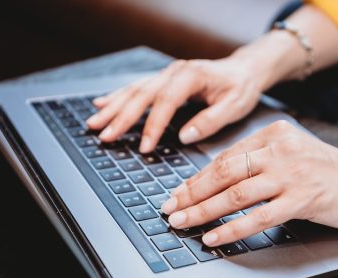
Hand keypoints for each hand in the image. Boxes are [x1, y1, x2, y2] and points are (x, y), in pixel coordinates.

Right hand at [85, 58, 262, 152]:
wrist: (244, 70)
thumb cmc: (241, 88)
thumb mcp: (235, 106)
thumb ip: (210, 121)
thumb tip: (185, 136)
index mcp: (191, 76)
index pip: (166, 102)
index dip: (153, 126)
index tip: (144, 147)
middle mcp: (174, 71)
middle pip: (142, 95)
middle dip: (121, 117)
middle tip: (104, 136)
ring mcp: (166, 74)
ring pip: (134, 90)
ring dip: (113, 107)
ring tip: (94, 123)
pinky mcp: (163, 79)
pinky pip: (136, 87)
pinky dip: (118, 96)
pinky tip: (101, 103)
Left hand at [160, 120, 337, 246]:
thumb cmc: (337, 176)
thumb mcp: (296, 157)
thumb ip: (264, 164)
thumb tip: (221, 186)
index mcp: (275, 135)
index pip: (225, 157)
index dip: (197, 178)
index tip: (178, 193)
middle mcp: (280, 149)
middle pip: (223, 172)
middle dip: (190, 193)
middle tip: (169, 208)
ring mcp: (292, 173)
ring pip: (235, 193)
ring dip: (203, 211)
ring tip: (181, 223)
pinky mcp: (304, 198)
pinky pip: (258, 216)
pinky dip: (231, 228)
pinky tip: (213, 237)